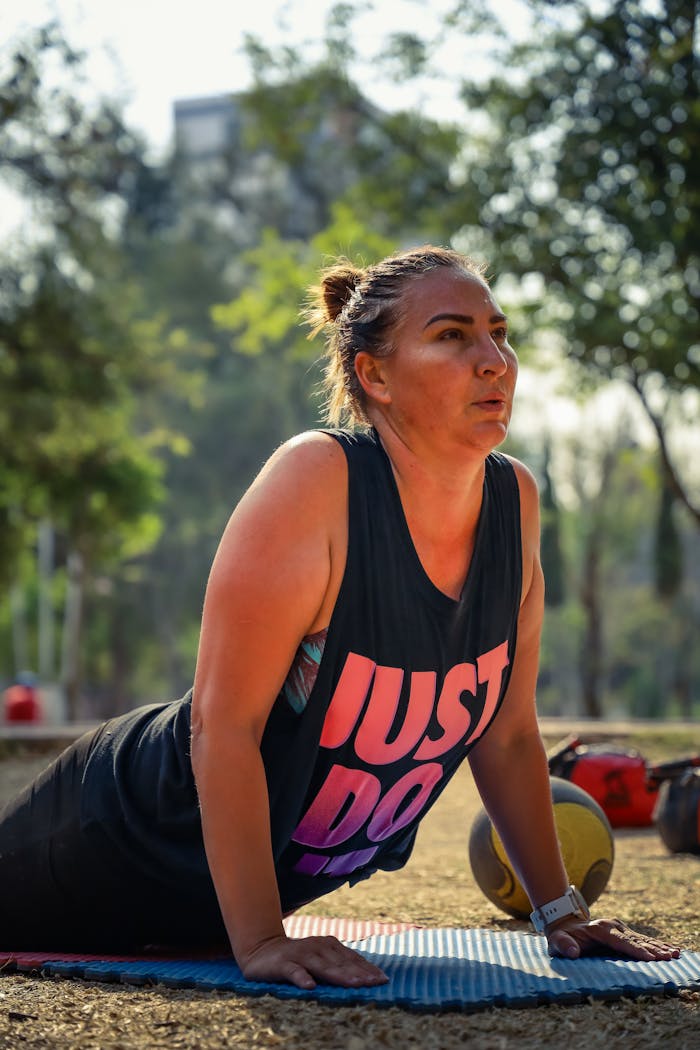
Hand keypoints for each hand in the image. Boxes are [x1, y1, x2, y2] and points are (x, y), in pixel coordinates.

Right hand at [239, 933, 388, 989]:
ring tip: (353, 984)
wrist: (262, 950)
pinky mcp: (283, 963)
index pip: (351, 958)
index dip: (367, 968)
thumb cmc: (298, 958)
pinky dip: (302, 977)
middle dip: (359, 973)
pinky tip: (310, 986)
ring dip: (338, 974)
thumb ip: (338, 965)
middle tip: (374, 983)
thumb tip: (366, 977)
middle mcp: (316, 947)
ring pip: (322, 966)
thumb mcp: (320, 959)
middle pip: (340, 962)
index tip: (383, 979)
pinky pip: (294, 971)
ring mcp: (300, 954)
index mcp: (328, 945)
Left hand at [546, 916, 680, 961]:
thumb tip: (572, 952)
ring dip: (658, 947)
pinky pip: (643, 940)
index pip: (620, 941)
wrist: (565, 925)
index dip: (634, 950)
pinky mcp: (624, 933)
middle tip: (669, 957)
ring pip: (642, 939)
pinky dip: (657, 945)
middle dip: (652, 949)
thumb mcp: (557, 941)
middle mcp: (613, 926)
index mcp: (600, 929)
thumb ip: (563, 945)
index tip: (648, 958)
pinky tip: (670, 950)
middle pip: (635, 939)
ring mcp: (620, 928)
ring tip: (675, 953)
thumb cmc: (561, 937)